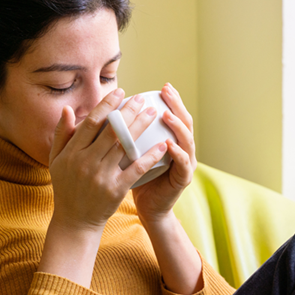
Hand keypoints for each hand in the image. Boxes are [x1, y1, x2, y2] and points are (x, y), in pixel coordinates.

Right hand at [48, 89, 167, 232]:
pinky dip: (150, 156)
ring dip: (141, 127)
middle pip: (112, 131)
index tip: (120, 92)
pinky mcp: (116, 190)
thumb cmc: (66, 187)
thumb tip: (68, 109)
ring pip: (125, 146)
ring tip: (153, 113)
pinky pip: (136, 169)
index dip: (107, 105)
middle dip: (129, 112)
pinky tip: (162, 145)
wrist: (75, 221)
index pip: (92, 123)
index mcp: (72, 152)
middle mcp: (86, 162)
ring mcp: (102, 176)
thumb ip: (61, 134)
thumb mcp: (56, 160)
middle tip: (142, 98)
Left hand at [132, 83, 196, 226]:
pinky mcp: (183, 179)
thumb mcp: (129, 152)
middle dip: (177, 105)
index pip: (174, 114)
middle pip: (184, 122)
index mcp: (170, 140)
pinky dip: (177, 153)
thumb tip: (108, 112)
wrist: (146, 207)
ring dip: (177, 126)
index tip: (162, 86)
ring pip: (187, 140)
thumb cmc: (135, 178)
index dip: (171, 100)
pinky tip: (168, 144)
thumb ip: (124, 134)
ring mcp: (185, 163)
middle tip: (168, 91)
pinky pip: (183, 164)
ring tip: (166, 114)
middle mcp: (182, 148)